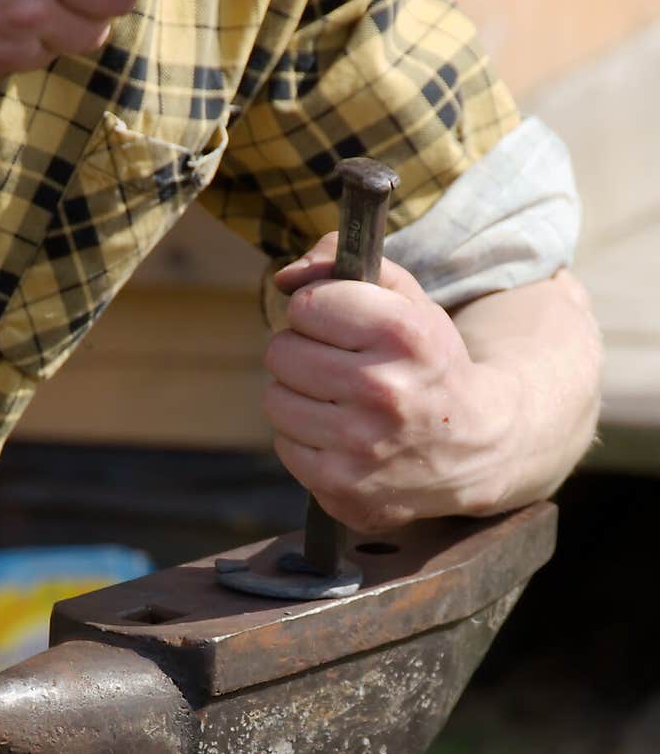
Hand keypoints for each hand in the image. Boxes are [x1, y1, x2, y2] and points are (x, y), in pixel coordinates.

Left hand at [265, 234, 520, 532]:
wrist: (478, 448)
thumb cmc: (430, 365)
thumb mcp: (409, 302)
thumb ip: (343, 266)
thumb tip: (284, 278)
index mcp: (404, 335)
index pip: (306, 305)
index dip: (318, 311)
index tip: (337, 324)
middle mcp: (383, 390)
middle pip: (282, 352)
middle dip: (304, 353)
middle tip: (337, 366)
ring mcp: (361, 445)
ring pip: (276, 400)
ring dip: (299, 397)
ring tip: (338, 402)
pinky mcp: (342, 487)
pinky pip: (285, 445)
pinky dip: (305, 440)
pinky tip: (340, 438)